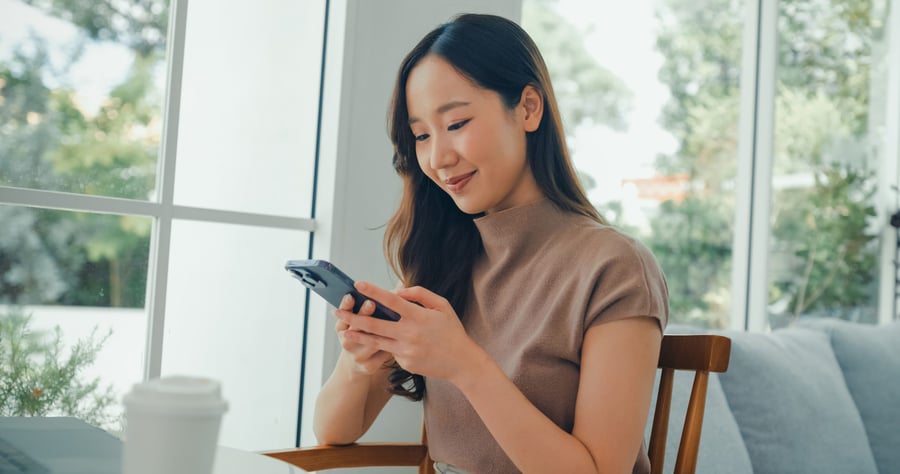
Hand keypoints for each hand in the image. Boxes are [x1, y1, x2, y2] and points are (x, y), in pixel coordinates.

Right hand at [335, 294, 393, 374]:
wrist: (356, 364)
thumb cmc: (360, 335)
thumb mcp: (353, 321)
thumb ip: (363, 306)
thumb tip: (375, 288)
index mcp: (341, 328)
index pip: (343, 314)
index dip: (346, 305)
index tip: (352, 295)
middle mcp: (347, 342)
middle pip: (356, 327)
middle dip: (363, 314)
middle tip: (371, 303)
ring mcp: (358, 355)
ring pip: (371, 340)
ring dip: (382, 329)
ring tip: (393, 318)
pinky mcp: (369, 365)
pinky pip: (384, 352)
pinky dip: (393, 343)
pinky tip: (402, 336)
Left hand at [336, 282, 485, 382]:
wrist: (461, 362)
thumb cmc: (452, 330)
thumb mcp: (442, 306)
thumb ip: (420, 294)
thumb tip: (398, 291)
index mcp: (419, 317)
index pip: (392, 301)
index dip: (374, 292)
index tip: (358, 284)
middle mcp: (409, 334)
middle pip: (375, 325)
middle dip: (354, 318)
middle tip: (337, 312)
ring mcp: (406, 351)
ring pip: (376, 342)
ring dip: (358, 336)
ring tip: (343, 332)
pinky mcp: (405, 363)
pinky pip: (391, 351)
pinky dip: (387, 345)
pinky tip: (388, 344)